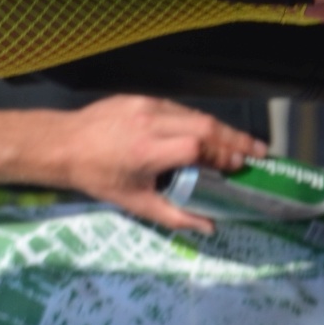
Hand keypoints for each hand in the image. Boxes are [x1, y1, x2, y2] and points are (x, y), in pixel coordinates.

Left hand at [47, 96, 263, 233]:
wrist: (63, 143)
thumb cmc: (98, 177)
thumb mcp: (135, 203)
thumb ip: (175, 215)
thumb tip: (210, 227)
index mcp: (148, 150)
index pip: (196, 146)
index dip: (221, 155)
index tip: (239, 167)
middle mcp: (150, 122)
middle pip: (204, 125)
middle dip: (235, 138)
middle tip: (260, 152)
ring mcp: (145, 105)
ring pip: (193, 114)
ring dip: (220, 128)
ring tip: (243, 143)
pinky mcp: (140, 97)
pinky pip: (177, 108)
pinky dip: (198, 120)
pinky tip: (210, 132)